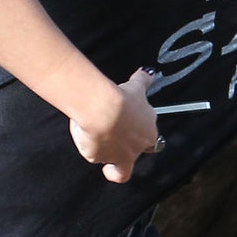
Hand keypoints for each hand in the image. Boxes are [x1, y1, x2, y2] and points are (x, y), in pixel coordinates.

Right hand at [69, 67, 159, 183]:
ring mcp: (115, 156)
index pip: (151, 145)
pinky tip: (84, 134)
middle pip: (130, 160)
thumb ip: (142, 82)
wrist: (102, 108)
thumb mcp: (135, 88)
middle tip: (112, 141)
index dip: (143, 143)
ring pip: (111, 162)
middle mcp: (134, 150)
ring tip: (94, 135)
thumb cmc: (121, 100)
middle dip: (122, 153)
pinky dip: (88, 146)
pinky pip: (92, 155)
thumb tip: (147, 73)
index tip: (135, 136)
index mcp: (148, 135)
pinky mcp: (96, 157)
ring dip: (104, 151)